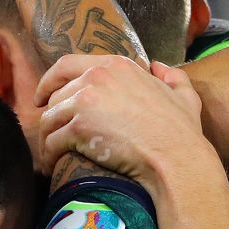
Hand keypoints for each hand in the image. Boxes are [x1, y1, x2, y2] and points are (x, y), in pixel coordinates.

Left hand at [36, 55, 208, 184]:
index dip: (50, 81)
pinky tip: (53, 164)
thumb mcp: (184, 95)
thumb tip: (159, 67)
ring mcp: (85, 102)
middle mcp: (96, 77)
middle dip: (51, 113)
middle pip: (57, 94)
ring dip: (48, 136)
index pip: (67, 64)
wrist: (175, 157)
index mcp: (117, 65)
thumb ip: (172, 76)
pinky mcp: (78, 128)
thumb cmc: (182, 131)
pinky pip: (52, 141)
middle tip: (52, 131)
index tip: (44, 96)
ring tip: (52, 152)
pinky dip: (50, 154)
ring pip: (50, 118)